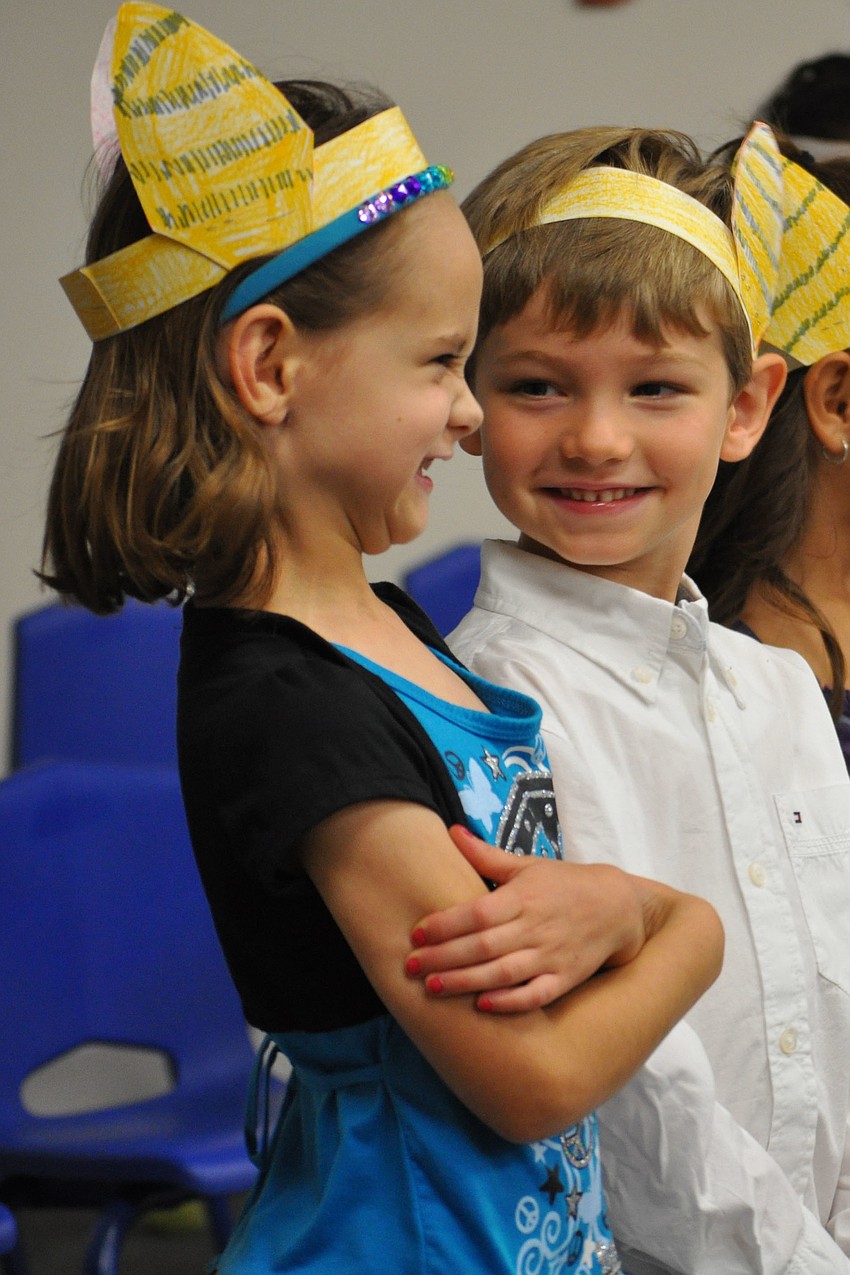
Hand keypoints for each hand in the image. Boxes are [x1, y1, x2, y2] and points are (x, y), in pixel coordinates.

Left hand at [405, 824, 647, 1012]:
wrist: (619, 907)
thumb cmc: (564, 884)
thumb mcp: (527, 865)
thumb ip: (486, 855)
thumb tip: (451, 831)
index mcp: (523, 896)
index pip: (478, 912)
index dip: (445, 924)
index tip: (416, 934)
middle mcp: (536, 926)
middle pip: (483, 945)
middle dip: (444, 957)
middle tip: (411, 967)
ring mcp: (551, 955)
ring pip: (503, 972)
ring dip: (466, 981)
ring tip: (432, 988)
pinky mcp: (565, 978)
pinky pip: (536, 995)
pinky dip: (510, 1001)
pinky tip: (483, 1005)